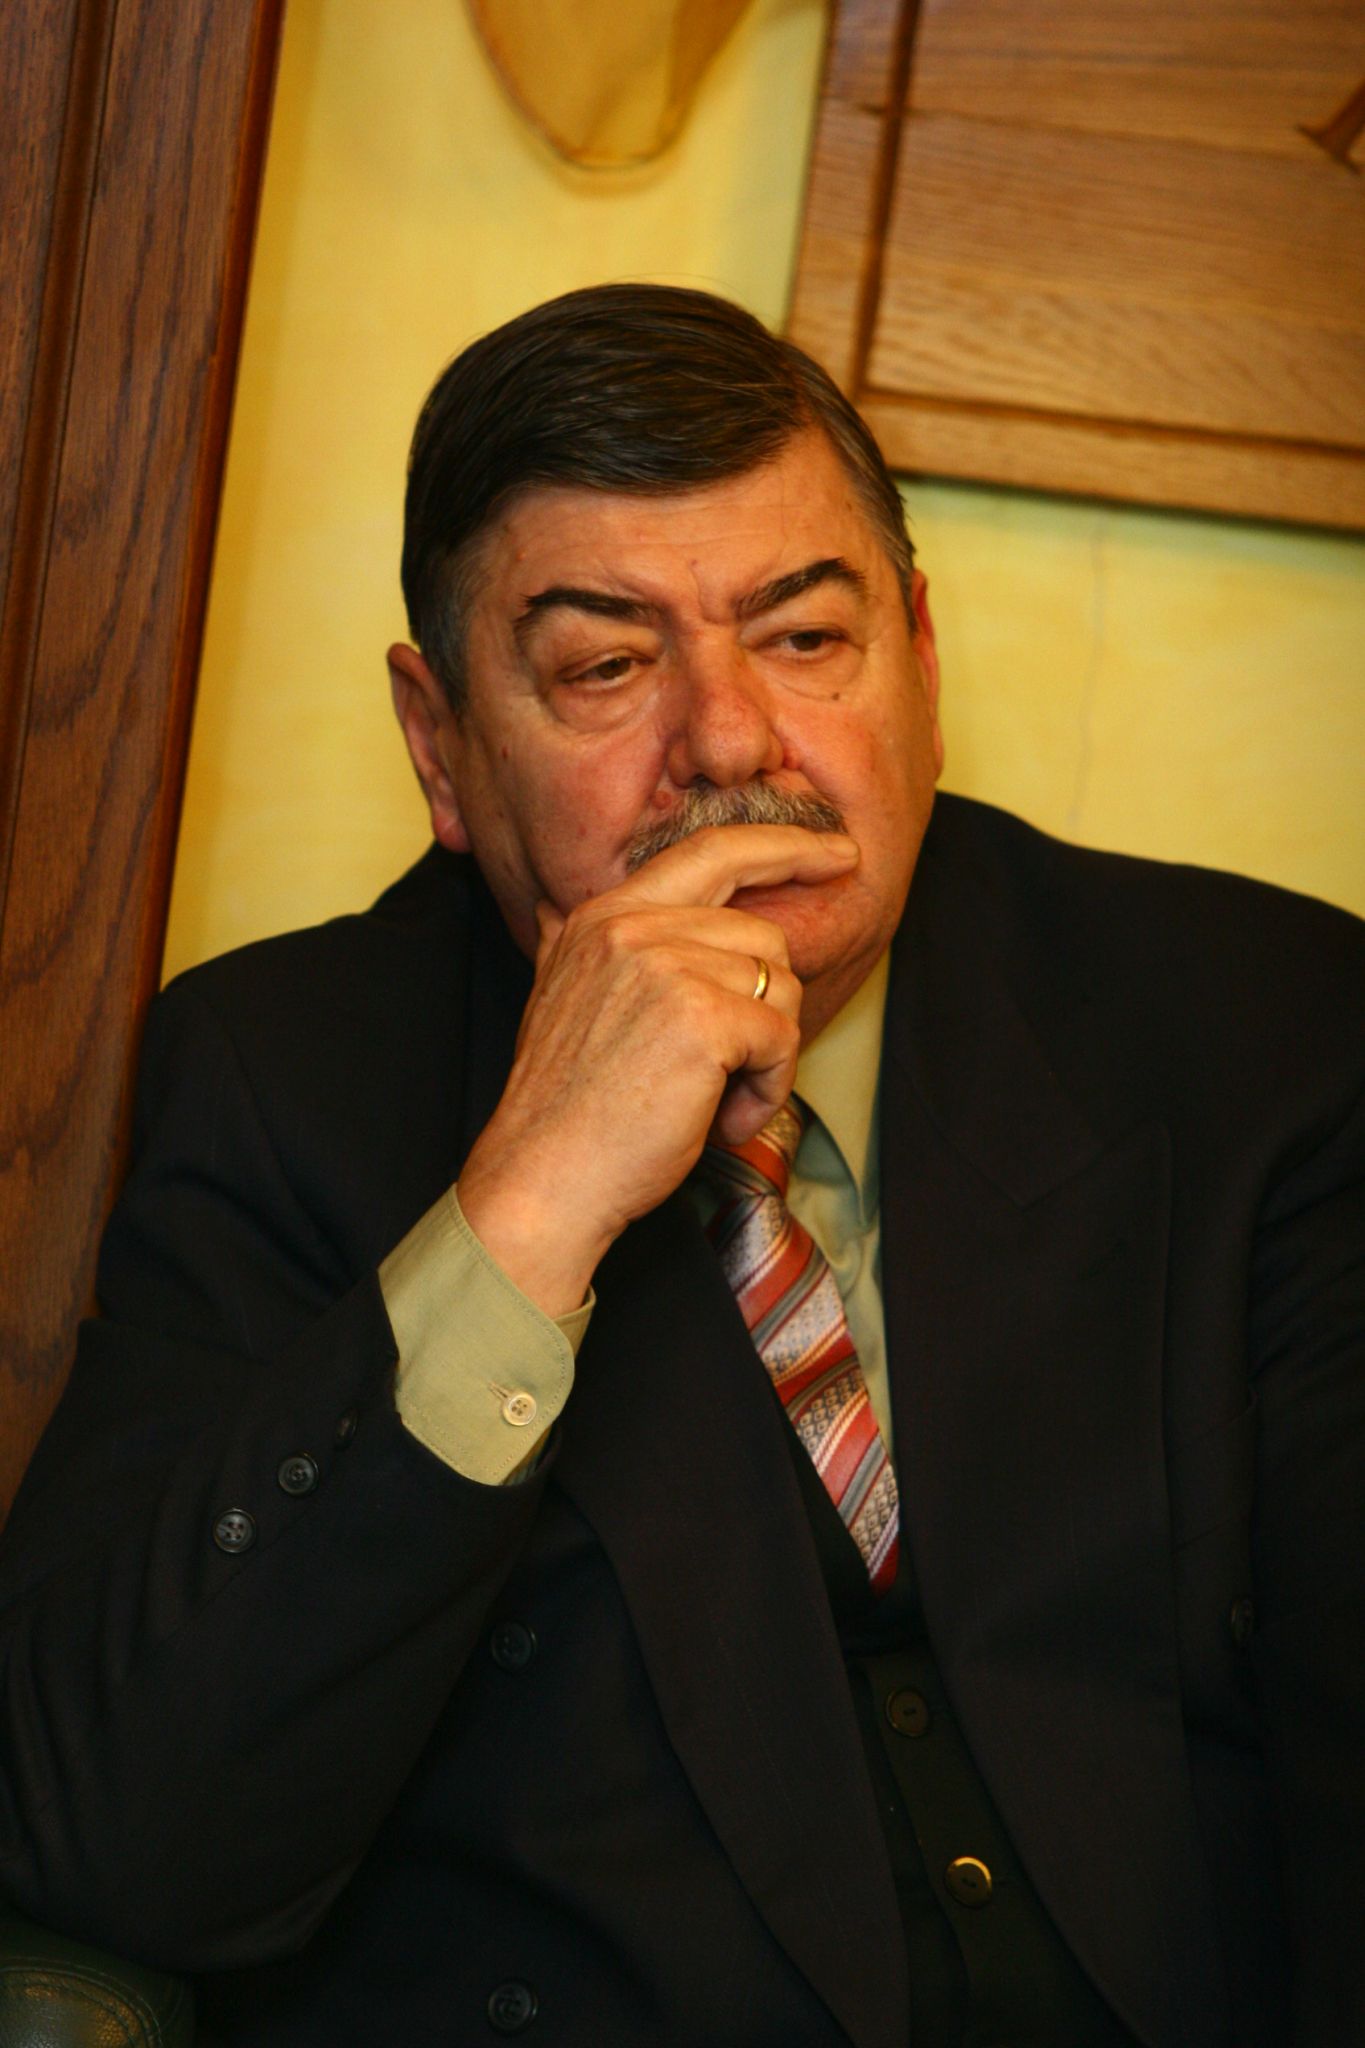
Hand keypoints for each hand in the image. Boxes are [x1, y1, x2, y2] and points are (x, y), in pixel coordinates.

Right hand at [456, 824, 858, 1315]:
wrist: (543, 1179)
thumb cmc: (564, 1108)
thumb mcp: (553, 998)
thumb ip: (567, 944)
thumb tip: (551, 906)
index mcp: (603, 915)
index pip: (714, 850)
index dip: (785, 846)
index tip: (838, 851)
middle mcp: (633, 927)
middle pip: (763, 932)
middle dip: (771, 1004)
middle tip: (746, 1062)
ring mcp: (667, 967)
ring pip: (781, 986)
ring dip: (767, 1056)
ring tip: (717, 1099)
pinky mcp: (702, 1019)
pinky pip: (782, 1037)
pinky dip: (768, 1087)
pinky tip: (724, 1118)